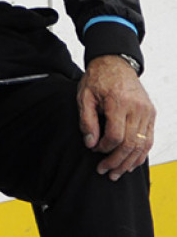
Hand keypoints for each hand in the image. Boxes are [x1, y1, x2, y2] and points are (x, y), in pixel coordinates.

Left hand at [78, 55, 154, 180]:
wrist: (115, 63)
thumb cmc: (97, 79)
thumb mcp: (84, 96)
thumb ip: (87, 120)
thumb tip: (90, 143)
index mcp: (119, 102)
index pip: (115, 135)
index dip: (104, 147)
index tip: (94, 150)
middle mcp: (137, 108)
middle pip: (130, 143)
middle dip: (117, 161)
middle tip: (104, 171)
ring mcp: (147, 112)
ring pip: (142, 145)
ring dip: (130, 162)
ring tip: (117, 173)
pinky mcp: (151, 114)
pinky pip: (149, 139)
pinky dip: (141, 153)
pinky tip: (131, 163)